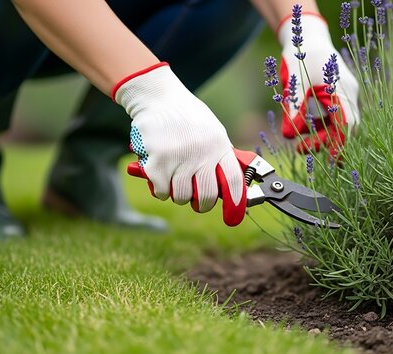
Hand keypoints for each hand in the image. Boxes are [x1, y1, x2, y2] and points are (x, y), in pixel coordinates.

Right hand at [113, 63, 246, 225]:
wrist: (158, 97)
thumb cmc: (187, 117)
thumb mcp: (212, 131)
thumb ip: (219, 156)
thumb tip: (231, 187)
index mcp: (219, 146)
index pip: (233, 181)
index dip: (235, 202)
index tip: (232, 216)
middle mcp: (202, 153)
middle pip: (206, 196)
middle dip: (201, 204)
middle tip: (197, 202)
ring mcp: (179, 158)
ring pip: (181, 196)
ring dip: (176, 194)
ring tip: (174, 179)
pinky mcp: (157, 161)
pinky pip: (161, 191)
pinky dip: (160, 189)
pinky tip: (160, 175)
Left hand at [278, 13, 359, 153]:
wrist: (308, 36)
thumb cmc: (300, 56)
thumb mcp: (293, 84)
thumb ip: (293, 109)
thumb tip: (290, 136)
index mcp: (340, 89)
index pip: (346, 124)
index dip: (340, 144)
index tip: (330, 159)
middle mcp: (348, 92)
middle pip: (346, 127)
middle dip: (327, 143)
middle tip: (302, 149)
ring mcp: (346, 92)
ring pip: (341, 122)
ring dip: (324, 135)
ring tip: (303, 143)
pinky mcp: (340, 93)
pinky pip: (337, 115)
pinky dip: (325, 125)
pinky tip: (309, 128)